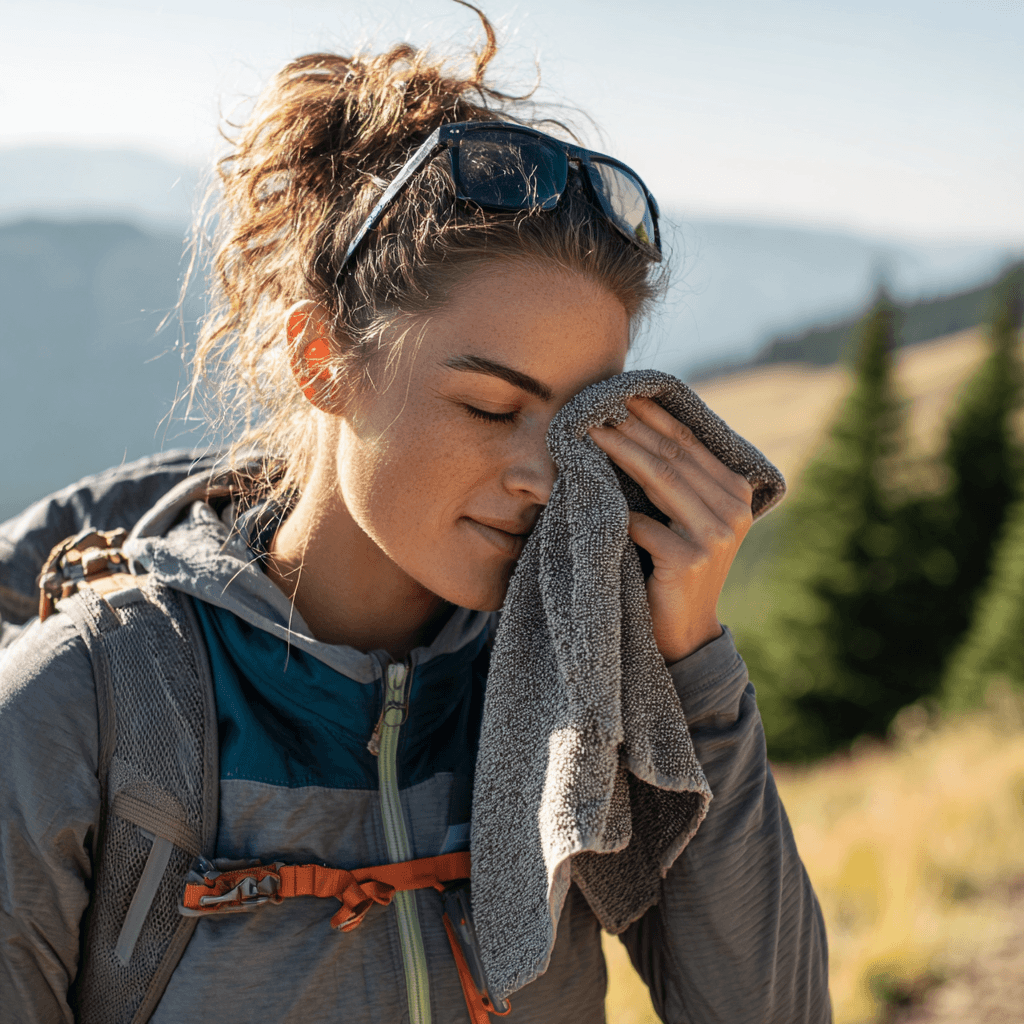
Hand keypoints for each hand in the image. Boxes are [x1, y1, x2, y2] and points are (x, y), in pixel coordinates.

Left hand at [588, 397, 753, 663]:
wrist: (684, 630)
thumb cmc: (674, 565)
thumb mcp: (686, 517)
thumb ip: (678, 478)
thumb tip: (634, 421)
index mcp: (736, 492)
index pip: (689, 443)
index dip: (654, 416)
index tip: (622, 393)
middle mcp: (734, 509)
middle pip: (673, 456)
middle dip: (633, 427)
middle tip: (598, 406)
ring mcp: (715, 535)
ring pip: (661, 480)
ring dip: (622, 452)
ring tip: (592, 432)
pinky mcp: (690, 559)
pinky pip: (643, 525)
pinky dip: (617, 511)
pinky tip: (592, 492)